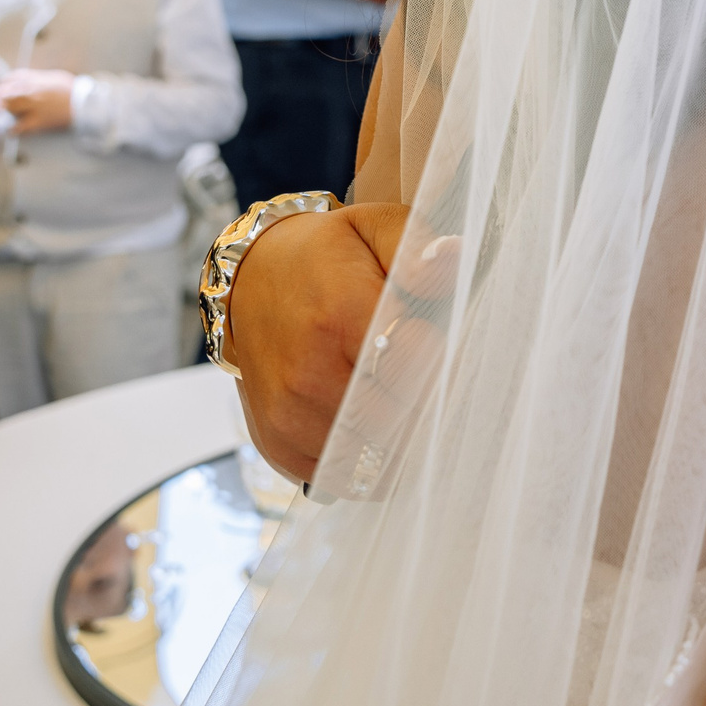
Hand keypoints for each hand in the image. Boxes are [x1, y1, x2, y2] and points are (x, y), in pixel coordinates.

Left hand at [0, 68, 77, 133]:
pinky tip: (11, 131)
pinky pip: (19, 127)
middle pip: (4, 93)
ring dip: (4, 111)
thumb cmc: (70, 89)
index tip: (0, 87)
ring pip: (9, 108)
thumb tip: (23, 80)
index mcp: (34, 79)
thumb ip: (35, 78)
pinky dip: (13, 130)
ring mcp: (33, 107)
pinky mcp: (38, 122)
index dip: (1, 83)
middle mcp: (30, 92)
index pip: (9, 78)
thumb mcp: (52, 77)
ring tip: (4, 114)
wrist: (84, 104)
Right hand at [227, 202, 418, 480]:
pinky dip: (366, 463)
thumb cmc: (327, 256)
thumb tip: (455, 255)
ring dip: (400, 440)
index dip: (443, 360)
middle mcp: (308, 373)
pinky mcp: (276, 444)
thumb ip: (417, 247)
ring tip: (403, 401)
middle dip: (426, 405)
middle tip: (429, 379)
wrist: (250, 281)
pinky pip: (341, 477)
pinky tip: (373, 428)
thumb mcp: (373, 227)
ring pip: (373, 459)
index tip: (441, 345)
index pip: (419, 364)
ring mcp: (288, 416)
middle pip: (400, 420)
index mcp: (340, 315)